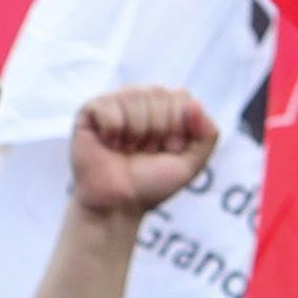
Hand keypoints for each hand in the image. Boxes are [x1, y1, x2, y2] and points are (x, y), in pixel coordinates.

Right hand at [68, 87, 219, 220]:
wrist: (119, 203)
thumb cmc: (153, 182)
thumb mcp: (192, 163)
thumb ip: (207, 135)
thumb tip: (195, 103)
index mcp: (167, 107)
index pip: (182, 97)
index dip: (179, 128)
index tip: (169, 149)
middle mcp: (142, 99)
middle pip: (159, 94)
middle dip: (158, 131)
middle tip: (146, 151)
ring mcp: (116, 102)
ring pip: (134, 98)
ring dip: (136, 133)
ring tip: (127, 149)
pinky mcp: (90, 110)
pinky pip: (109, 107)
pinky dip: (112, 132)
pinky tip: (109, 144)